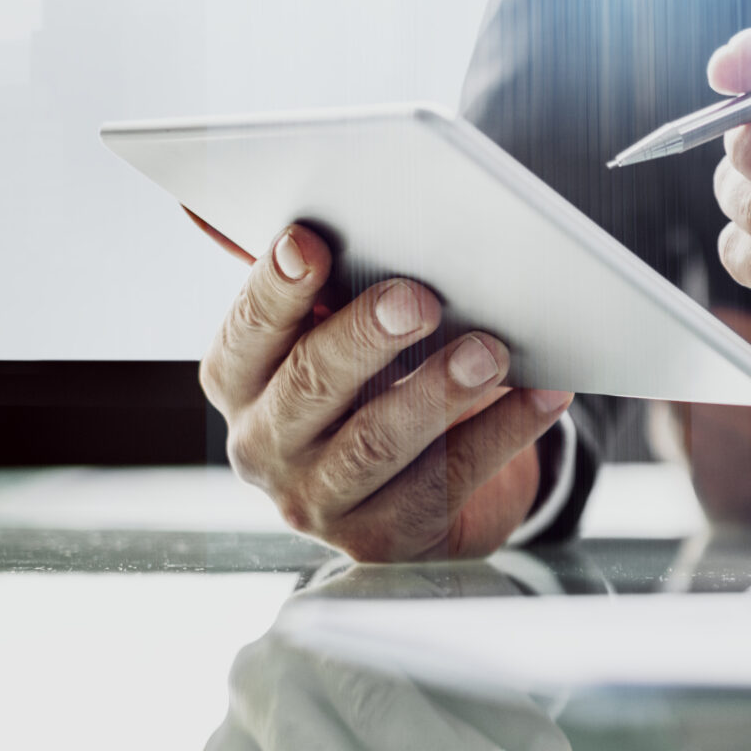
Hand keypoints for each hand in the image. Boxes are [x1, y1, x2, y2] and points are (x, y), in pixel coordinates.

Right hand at [194, 220, 574, 558]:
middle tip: (418, 299)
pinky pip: (448, 480)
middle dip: (364, 337)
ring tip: (491, 351)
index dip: (275, 288)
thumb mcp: (324, 332)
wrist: (412, 487)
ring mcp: (321, 502)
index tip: (310, 243)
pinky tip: (544, 393)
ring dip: (438, 391)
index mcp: (239, 384)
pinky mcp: (387, 537)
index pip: (247, 332)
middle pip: (310, 386)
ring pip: (377, 444)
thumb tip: (207, 212)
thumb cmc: (366, 384)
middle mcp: (265, 448)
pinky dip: (504, 431)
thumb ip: (290, 279)